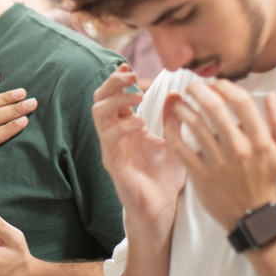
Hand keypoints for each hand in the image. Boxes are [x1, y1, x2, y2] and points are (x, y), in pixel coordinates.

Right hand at [92, 65, 185, 240]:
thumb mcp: (174, 142)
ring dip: (116, 100)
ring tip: (137, 98)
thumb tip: (177, 94)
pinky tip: (140, 124)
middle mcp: (114, 134)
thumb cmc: (165, 177)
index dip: (118, 79)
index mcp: (126, 126)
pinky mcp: (112, 162)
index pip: (113, 95)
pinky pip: (108, 138)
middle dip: (113, 83)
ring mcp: (110, 147)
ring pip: (98, 113)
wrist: (162, 209)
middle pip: (100, 98)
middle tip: (131, 76)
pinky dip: (123, 126)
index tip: (129, 66)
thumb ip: (173, 120)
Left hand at [162, 80, 275, 229]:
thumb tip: (271, 95)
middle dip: (199, 89)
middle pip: (214, 107)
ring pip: (194, 124)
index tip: (216, 84)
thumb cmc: (266, 178)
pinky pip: (179, 146)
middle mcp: (238, 149)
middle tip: (193, 86)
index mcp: (259, 141)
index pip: (240, 101)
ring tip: (179, 100)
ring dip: (182, 106)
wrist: (250, 215)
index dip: (225, 86)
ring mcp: (217, 162)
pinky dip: (171, 128)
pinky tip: (171, 118)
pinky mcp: (199, 174)